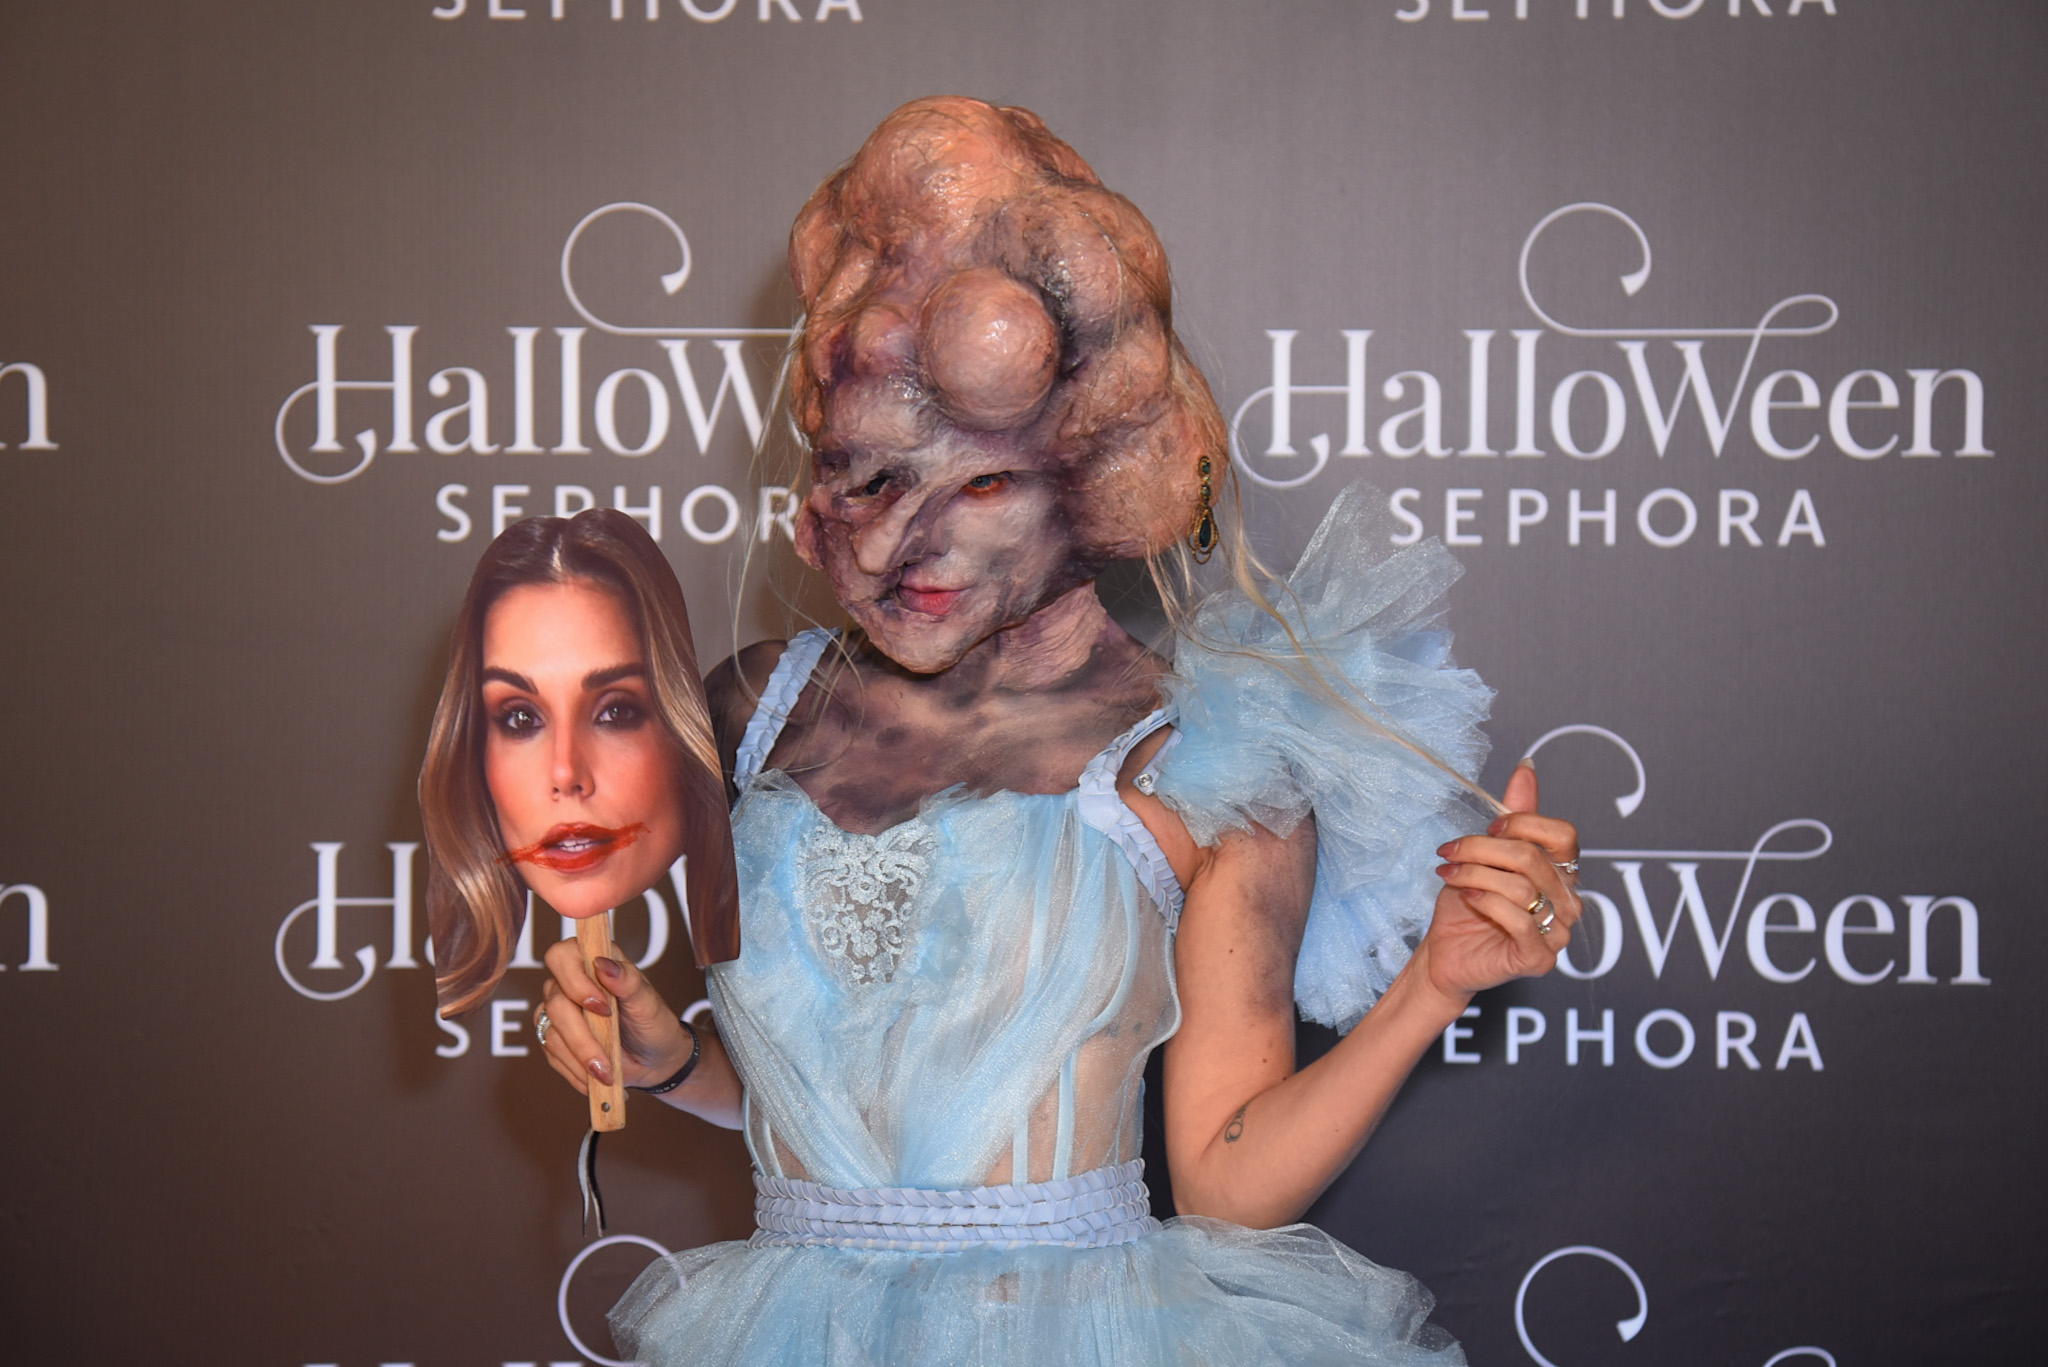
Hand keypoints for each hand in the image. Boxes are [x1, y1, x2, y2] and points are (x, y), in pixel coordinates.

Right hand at [536, 939, 693, 1094]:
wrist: (654, 1060)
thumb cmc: (653, 1024)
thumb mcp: (649, 1004)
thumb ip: (628, 981)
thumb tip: (603, 964)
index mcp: (594, 963)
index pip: (562, 956)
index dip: (575, 981)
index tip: (602, 1007)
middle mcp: (569, 984)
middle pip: (555, 1004)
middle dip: (582, 1037)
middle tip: (607, 1059)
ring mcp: (558, 1012)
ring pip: (552, 1034)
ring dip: (581, 1059)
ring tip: (607, 1073)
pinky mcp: (553, 1038)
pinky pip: (553, 1055)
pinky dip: (576, 1071)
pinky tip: (597, 1077)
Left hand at [1417, 759, 1582, 1002]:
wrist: (1446, 952)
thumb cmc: (1469, 902)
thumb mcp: (1487, 852)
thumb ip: (1515, 815)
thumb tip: (1528, 767)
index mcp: (1561, 872)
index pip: (1563, 834)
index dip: (1523, 824)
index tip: (1490, 828)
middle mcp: (1568, 902)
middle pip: (1531, 857)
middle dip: (1482, 848)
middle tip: (1450, 851)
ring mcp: (1558, 933)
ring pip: (1521, 887)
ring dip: (1474, 874)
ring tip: (1448, 875)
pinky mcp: (1538, 959)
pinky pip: (1518, 921)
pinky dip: (1486, 902)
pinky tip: (1466, 897)